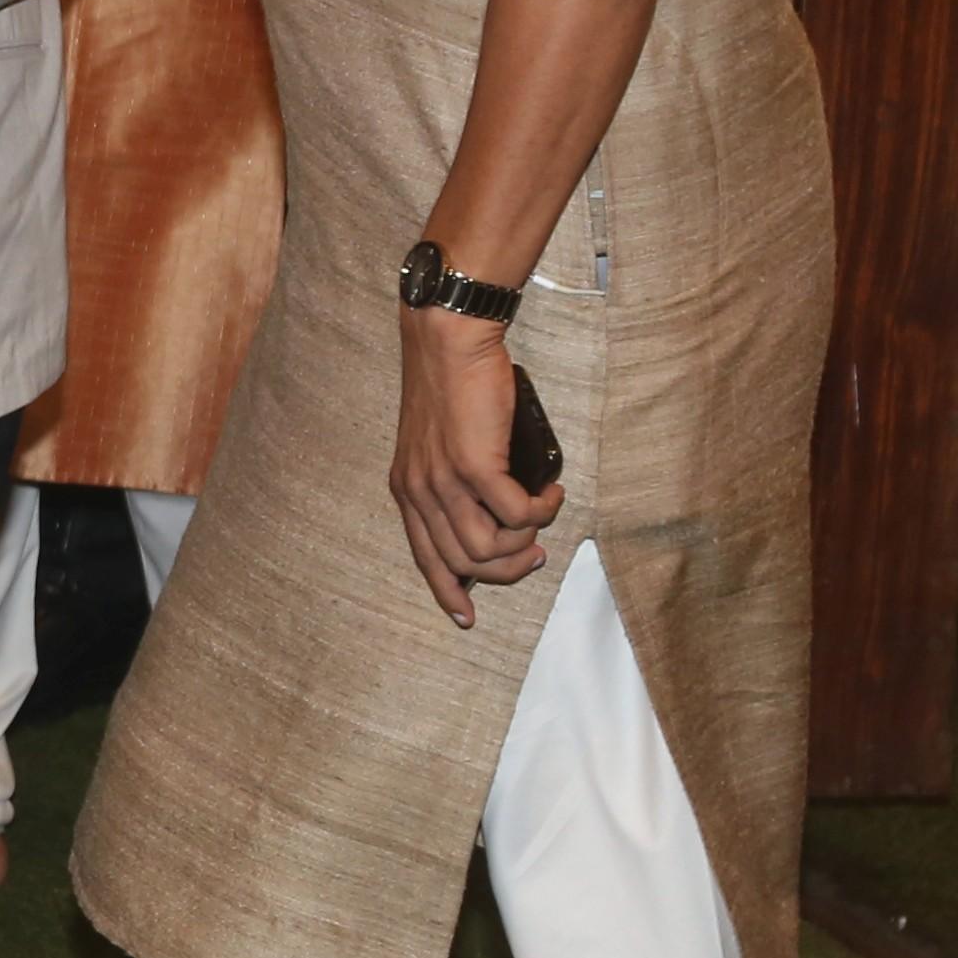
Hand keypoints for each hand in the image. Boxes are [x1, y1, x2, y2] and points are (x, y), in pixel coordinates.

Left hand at [389, 306, 558, 625]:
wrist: (447, 340)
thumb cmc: (451, 383)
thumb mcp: (436, 441)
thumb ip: (453, 477)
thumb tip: (494, 508)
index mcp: (406, 490)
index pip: (424, 557)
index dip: (447, 590)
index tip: (466, 616)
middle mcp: (419, 492)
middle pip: (463, 563)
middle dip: (505, 570)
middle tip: (534, 555)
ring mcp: (444, 481)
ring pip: (489, 548)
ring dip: (525, 541)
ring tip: (543, 513)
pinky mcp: (474, 465)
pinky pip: (516, 515)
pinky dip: (540, 511)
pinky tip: (551, 492)